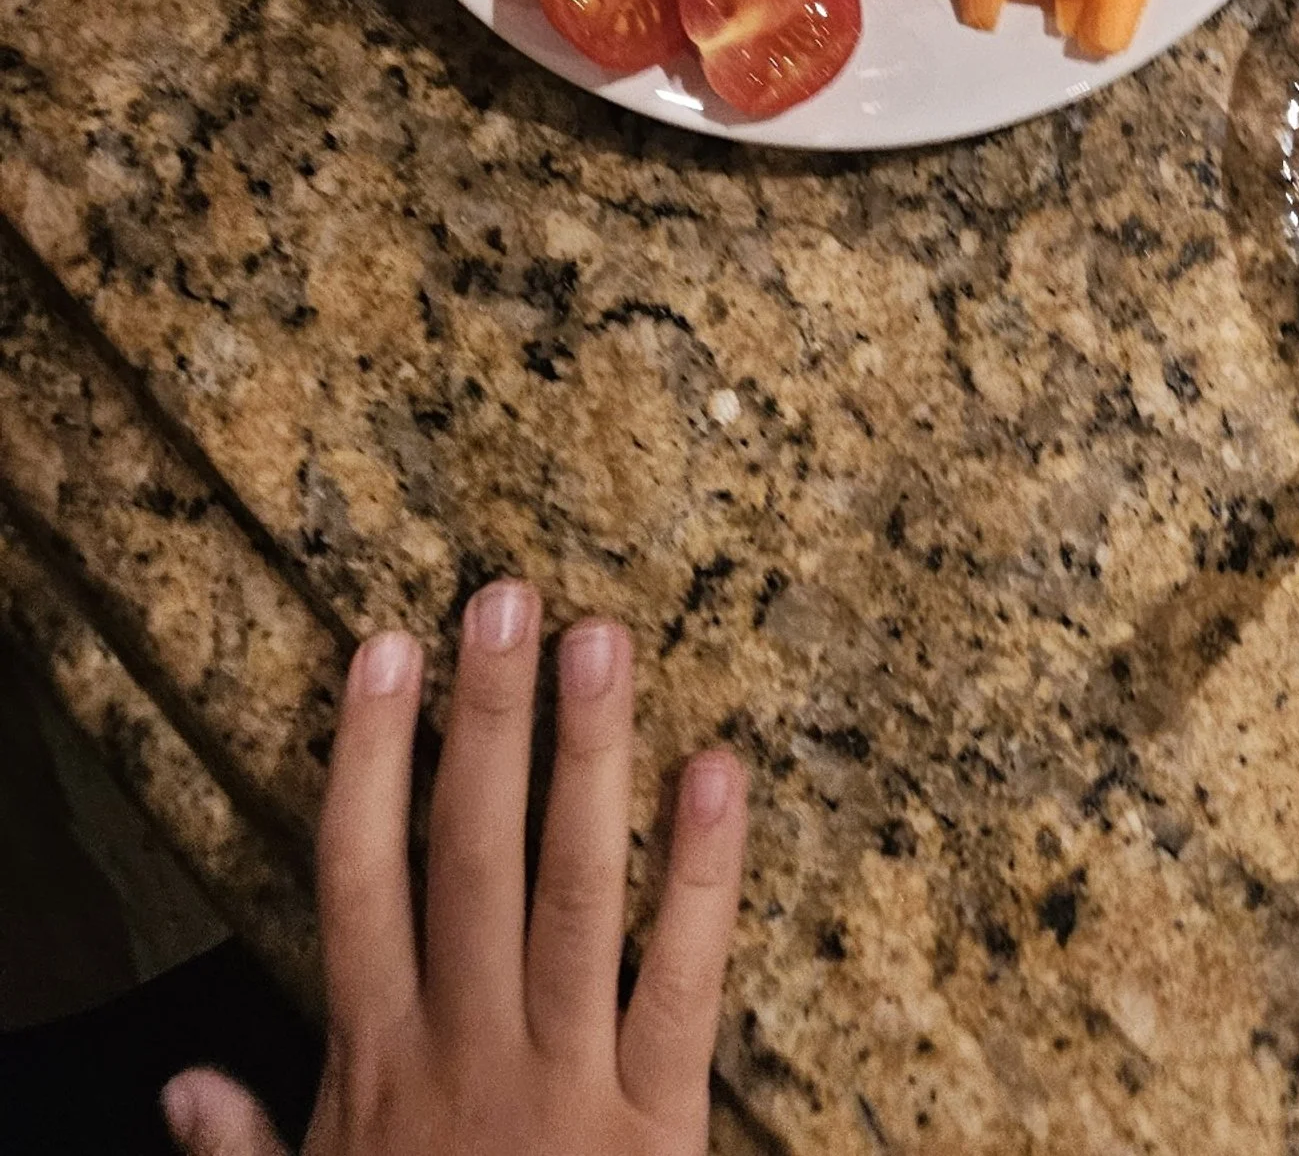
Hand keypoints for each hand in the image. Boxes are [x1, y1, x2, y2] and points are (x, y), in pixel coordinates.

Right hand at [160, 585, 746, 1155]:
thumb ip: (249, 1152)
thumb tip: (183, 1078)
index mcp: (379, 1066)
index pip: (359, 878)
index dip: (365, 759)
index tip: (381, 646)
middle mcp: (465, 1051)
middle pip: (470, 857)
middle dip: (484, 723)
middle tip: (506, 593)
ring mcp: (562, 1080)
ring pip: (573, 890)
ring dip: (587, 759)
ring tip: (600, 638)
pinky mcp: (657, 1121)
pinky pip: (685, 976)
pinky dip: (706, 871)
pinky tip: (720, 766)